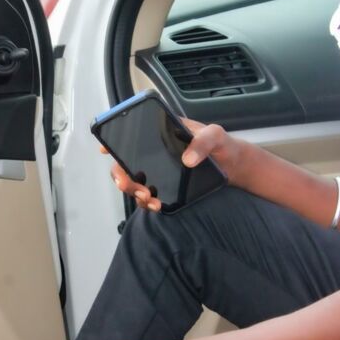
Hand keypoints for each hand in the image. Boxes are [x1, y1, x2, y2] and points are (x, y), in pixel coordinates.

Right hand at [102, 118, 242, 210]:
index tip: (105, 150)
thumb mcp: (216, 136)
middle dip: (122, 177)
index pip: (133, 134)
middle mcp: (155, 152)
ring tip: (149, 200)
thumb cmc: (222, 145)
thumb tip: (188, 159)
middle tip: (135, 187)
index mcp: (162, 133)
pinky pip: (147, 195)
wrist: (233, 167)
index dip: (114, 140)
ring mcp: (158, 170)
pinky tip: (156, 206)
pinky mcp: (166, 186)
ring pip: (133, 181)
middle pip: (125, 163)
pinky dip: (146, 203)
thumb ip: (204, 142)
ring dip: (134, 193)